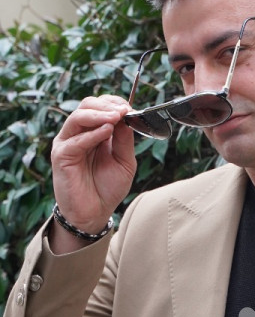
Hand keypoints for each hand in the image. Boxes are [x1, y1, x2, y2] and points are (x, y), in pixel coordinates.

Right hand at [50, 95, 136, 244]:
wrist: (95, 213)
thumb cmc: (108, 188)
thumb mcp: (125, 161)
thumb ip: (125, 140)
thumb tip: (126, 115)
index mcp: (95, 131)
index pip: (100, 106)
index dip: (115, 103)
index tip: (130, 108)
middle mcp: (79, 133)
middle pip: (87, 105)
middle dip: (106, 105)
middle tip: (123, 110)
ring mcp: (68, 143)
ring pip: (78, 117)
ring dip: (99, 114)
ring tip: (116, 117)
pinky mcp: (61, 156)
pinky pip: (75, 140)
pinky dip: (91, 134)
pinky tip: (106, 131)